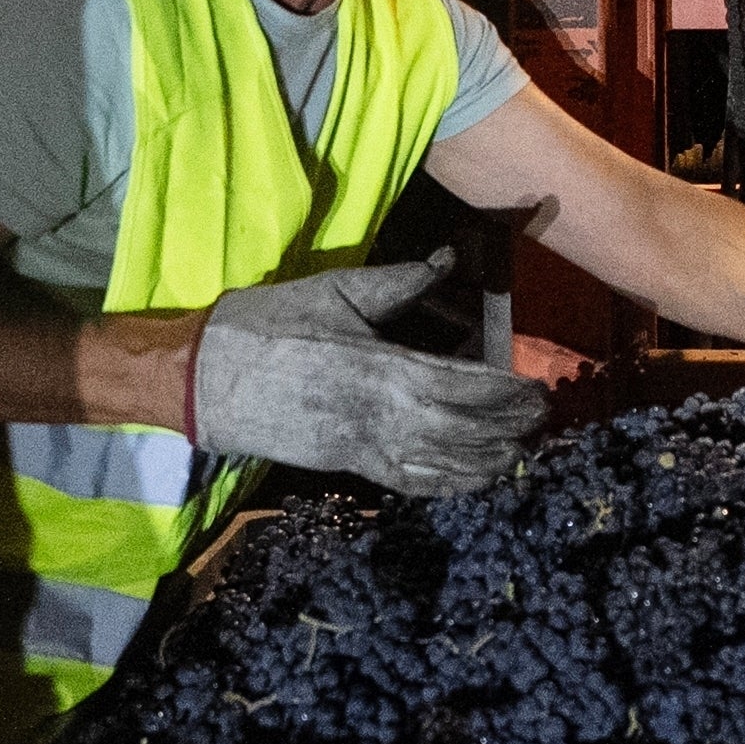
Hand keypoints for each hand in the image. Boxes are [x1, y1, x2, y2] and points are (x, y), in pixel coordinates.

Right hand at [189, 254, 545, 493]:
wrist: (203, 377)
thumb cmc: (267, 325)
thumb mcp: (335, 292)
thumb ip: (399, 282)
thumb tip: (447, 260)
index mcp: (383, 366)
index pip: (466, 385)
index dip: (507, 392)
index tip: (536, 390)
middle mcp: (382, 413)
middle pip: (465, 429)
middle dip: (509, 428)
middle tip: (540, 421)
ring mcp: (364, 446)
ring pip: (442, 463)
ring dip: (487, 461)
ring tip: (520, 452)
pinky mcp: (346, 465)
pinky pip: (408, 481)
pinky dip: (446, 484)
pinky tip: (471, 479)